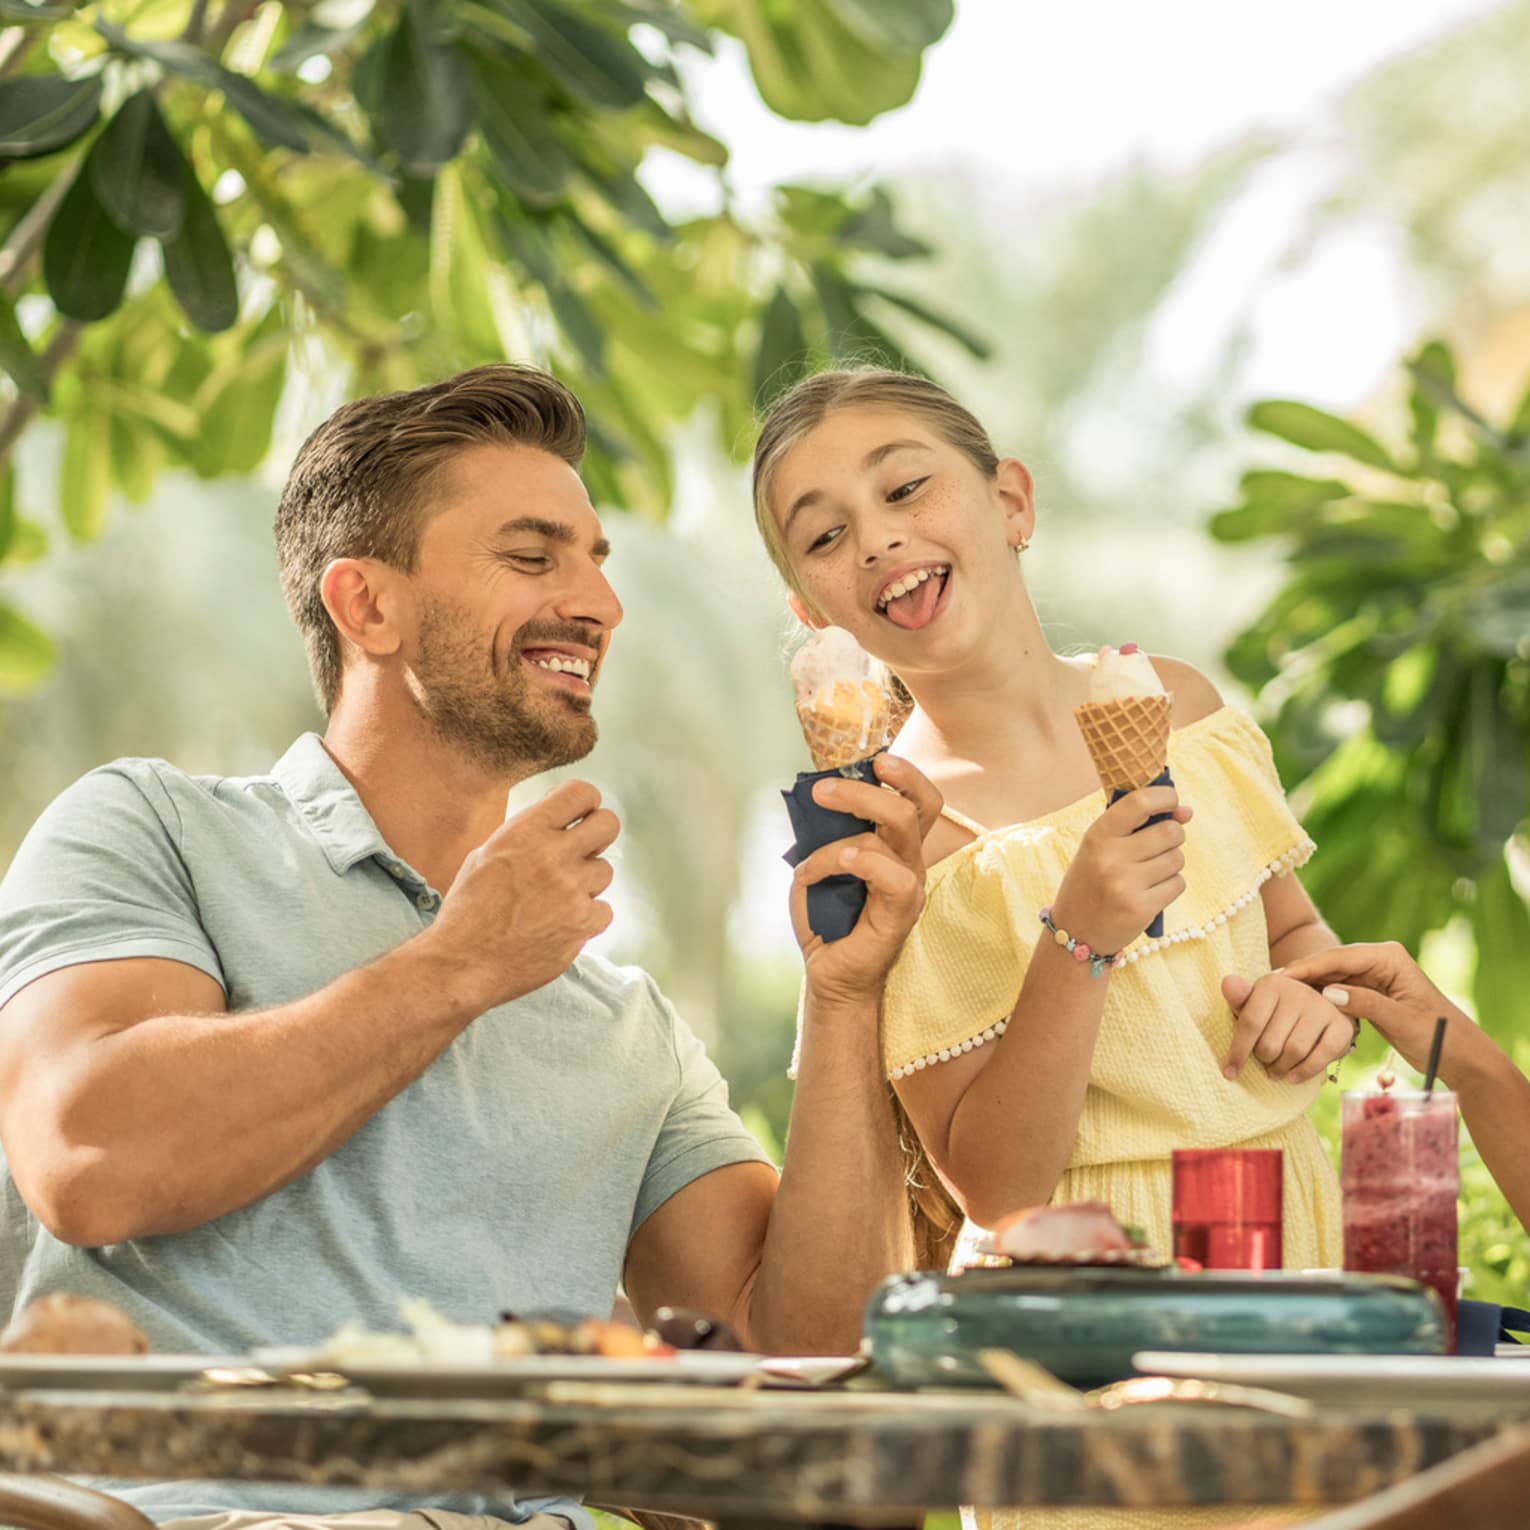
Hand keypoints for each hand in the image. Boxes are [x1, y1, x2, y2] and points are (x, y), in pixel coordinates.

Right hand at [424, 780, 617, 1009]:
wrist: (461, 964)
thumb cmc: (468, 911)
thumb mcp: (485, 856)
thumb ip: (525, 835)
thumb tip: (559, 822)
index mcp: (524, 832)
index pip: (581, 792)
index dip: (587, 803)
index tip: (581, 817)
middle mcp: (551, 855)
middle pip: (609, 825)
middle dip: (598, 836)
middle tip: (583, 852)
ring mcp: (570, 890)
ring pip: (605, 871)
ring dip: (587, 884)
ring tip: (554, 900)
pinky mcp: (582, 924)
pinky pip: (604, 910)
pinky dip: (587, 919)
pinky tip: (559, 925)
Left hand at [789, 754, 940, 1004]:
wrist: (830, 972)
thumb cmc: (827, 916)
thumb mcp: (820, 862)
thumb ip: (825, 831)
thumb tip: (815, 795)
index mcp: (897, 845)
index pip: (922, 798)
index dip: (906, 774)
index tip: (875, 760)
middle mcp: (911, 860)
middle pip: (913, 805)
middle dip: (866, 789)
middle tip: (822, 790)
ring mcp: (910, 885)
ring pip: (899, 828)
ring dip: (843, 833)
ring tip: (809, 860)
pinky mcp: (902, 912)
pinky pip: (894, 875)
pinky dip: (857, 861)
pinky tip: (825, 870)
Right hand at [1049, 786, 1191, 955]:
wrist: (1076, 932)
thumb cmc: (1091, 882)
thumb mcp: (1100, 848)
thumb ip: (1137, 826)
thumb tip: (1186, 812)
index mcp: (1097, 836)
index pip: (1139, 802)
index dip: (1165, 796)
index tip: (1172, 801)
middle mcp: (1110, 858)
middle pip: (1170, 832)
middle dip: (1173, 836)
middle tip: (1158, 846)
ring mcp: (1126, 885)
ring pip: (1177, 859)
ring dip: (1171, 863)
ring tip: (1148, 874)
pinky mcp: (1142, 909)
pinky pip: (1178, 884)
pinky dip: (1170, 886)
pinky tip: (1150, 892)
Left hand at [1221, 972, 1355, 1084]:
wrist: (1315, 1003)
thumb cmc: (1275, 1009)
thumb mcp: (1254, 1003)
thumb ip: (1239, 999)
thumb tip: (1227, 983)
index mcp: (1272, 984)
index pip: (1250, 1023)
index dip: (1238, 1052)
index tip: (1229, 1073)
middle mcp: (1299, 992)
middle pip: (1271, 1042)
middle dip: (1263, 1059)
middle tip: (1263, 1063)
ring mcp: (1322, 1008)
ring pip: (1295, 1051)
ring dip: (1281, 1068)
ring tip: (1275, 1071)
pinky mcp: (1342, 1025)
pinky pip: (1323, 1056)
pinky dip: (1305, 1071)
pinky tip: (1293, 1077)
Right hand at [1279, 941, 1470, 1077]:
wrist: (1460, 1054)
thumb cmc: (1439, 1036)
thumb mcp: (1402, 1020)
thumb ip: (1366, 1003)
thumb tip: (1327, 993)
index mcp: (1389, 957)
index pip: (1339, 957)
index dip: (1307, 966)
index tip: (1280, 977)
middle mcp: (1379, 960)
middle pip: (1331, 962)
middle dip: (1302, 973)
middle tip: (1269, 985)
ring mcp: (1373, 975)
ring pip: (1331, 975)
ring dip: (1307, 985)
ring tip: (1276, 995)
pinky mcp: (1370, 991)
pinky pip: (1337, 989)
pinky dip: (1319, 996)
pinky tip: (1298, 1004)